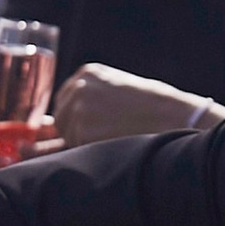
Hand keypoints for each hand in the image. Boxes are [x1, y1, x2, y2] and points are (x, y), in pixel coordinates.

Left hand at [51, 64, 221, 146]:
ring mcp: (79, 109)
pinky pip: (76, 150)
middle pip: (59, 120)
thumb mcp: (118, 91)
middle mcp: (79, 87)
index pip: (64, 101)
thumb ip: (88, 100)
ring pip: (67, 137)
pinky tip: (114, 143)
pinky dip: (92, 152)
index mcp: (88, 73)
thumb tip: (50, 126)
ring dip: (84, 144)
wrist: (174, 117)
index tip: (95, 127)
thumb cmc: (153, 108)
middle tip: (107, 134)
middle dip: (75, 133)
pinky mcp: (82, 131)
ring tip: (116, 136)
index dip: (76, 119)